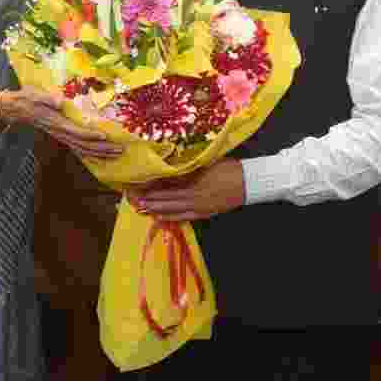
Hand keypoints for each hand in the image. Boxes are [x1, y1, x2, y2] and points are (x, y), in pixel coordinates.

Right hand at [1, 86, 122, 158]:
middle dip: (103, 148)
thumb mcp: (36, 95)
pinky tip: (102, 157)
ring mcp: (62, 137)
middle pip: (84, 145)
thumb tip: (59, 101)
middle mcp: (61, 133)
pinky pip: (78, 149)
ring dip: (100, 153)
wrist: (18, 109)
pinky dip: (91, 154)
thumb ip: (48, 98)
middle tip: (120, 149)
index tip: (105, 136)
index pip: (76, 132)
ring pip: (83, 150)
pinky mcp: (62, 137)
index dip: (91, 135)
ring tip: (116, 154)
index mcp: (57, 123)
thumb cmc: (29, 99)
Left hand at [127, 159, 245, 220]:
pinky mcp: (204, 213)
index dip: (151, 185)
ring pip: (171, 209)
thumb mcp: (206, 163)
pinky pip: (183, 217)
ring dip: (155, 209)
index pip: (166, 184)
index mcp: (193, 180)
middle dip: (148, 199)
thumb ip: (188, 166)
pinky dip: (169, 217)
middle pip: (165, 198)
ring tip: (140, 209)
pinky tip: (159, 218)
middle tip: (132, 199)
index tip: (137, 184)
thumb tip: (169, 168)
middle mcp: (192, 194)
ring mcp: (198, 206)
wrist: (248, 182)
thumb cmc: (228, 168)